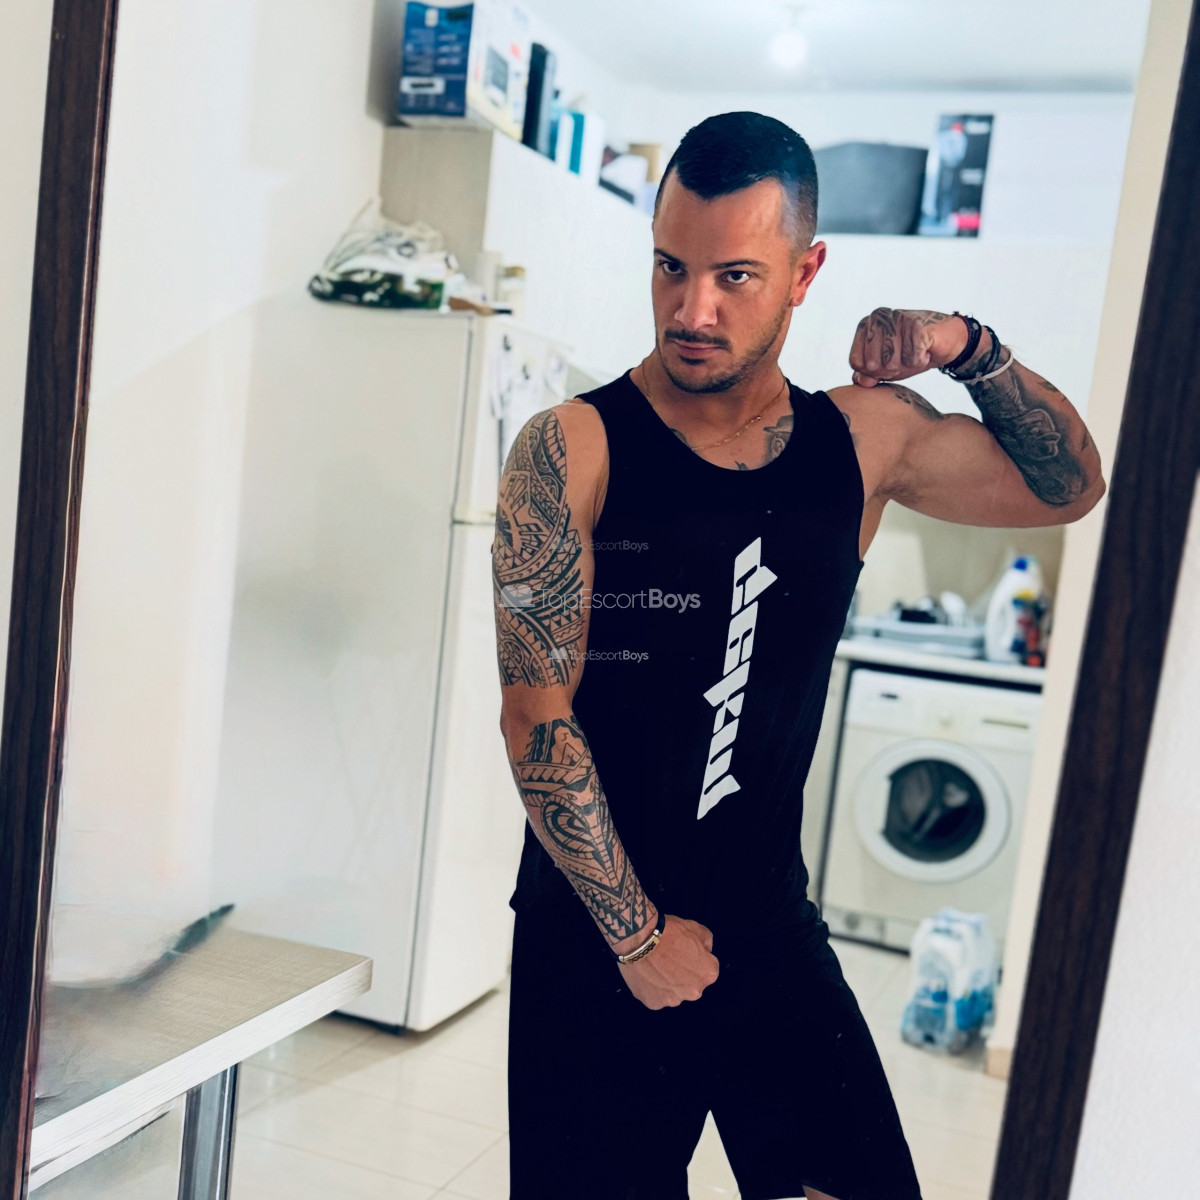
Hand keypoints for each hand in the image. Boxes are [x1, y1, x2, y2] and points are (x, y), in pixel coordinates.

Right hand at [617, 915, 719, 1009]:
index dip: (695, 959)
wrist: (639, 939)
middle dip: (683, 975)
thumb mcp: (696, 927)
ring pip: (673, 993)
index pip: (707, 969)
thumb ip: (706, 942)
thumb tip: (704, 950)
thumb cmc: (669, 932)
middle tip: (669, 960)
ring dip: (667, 983)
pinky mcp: (653, 1003)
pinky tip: (646, 974)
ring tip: (655, 967)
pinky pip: (655, 997)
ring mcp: (673, 1000)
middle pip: (691, 984)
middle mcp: (694, 992)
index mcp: (708, 974)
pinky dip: (651, 988)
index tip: (684, 952)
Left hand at [849, 308, 967, 386]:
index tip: (888, 363)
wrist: (945, 340)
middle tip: (905, 357)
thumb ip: (867, 374)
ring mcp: (896, 319)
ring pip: (891, 364)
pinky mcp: (916, 325)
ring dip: (906, 365)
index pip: (856, 362)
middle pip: (872, 365)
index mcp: (865, 326)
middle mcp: (878, 318)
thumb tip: (859, 381)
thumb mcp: (885, 367)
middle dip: (890, 370)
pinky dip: (921, 361)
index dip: (873, 373)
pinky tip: (926, 350)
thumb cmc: (912, 352)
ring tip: (915, 352)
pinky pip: (912, 359)